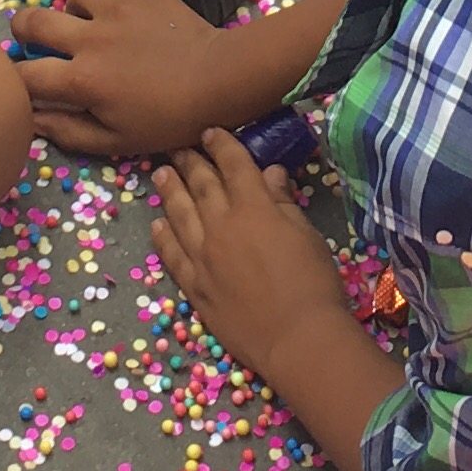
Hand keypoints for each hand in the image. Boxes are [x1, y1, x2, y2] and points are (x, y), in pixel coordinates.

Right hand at [12, 0, 253, 159]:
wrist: (219, 79)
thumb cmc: (168, 118)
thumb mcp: (117, 140)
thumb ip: (69, 132)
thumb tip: (32, 120)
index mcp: (83, 80)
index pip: (26, 75)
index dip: (15, 78)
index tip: (21, 79)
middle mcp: (91, 38)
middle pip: (32, 20)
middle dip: (23, 29)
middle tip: (33, 37)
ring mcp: (116, 8)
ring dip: (73, 8)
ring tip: (87, 21)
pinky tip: (114, 6)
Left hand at [151, 131, 347, 367]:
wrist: (298, 337)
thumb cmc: (314, 283)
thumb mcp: (307, 235)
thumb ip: (283, 202)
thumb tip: (270, 174)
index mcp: (254, 207)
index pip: (233, 165)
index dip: (221, 146)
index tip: (210, 132)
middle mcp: (221, 226)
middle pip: (201, 185)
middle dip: (191, 162)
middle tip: (180, 148)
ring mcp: (203, 256)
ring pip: (179, 214)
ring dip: (169, 191)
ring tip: (161, 174)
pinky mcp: (194, 286)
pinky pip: (171, 255)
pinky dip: (162, 237)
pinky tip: (157, 225)